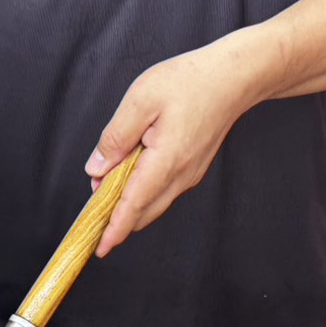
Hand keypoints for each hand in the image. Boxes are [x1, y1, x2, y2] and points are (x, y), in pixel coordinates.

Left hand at [86, 31, 268, 256]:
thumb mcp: (141, 99)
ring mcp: (189, 174)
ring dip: (128, 205)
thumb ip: (116, 137)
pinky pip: (163, 191)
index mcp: (166, 160)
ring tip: (104, 190)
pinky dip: (142, 193)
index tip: (100, 248)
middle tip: (91, 216)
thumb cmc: (190, 81)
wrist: (234, 78)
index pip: (134, 205)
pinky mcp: (192, 168)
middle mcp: (181, 175)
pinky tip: (127, 177)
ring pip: (153, 203)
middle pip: (143, 212)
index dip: (115, 229)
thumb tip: (96, 169)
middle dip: (116, 219)